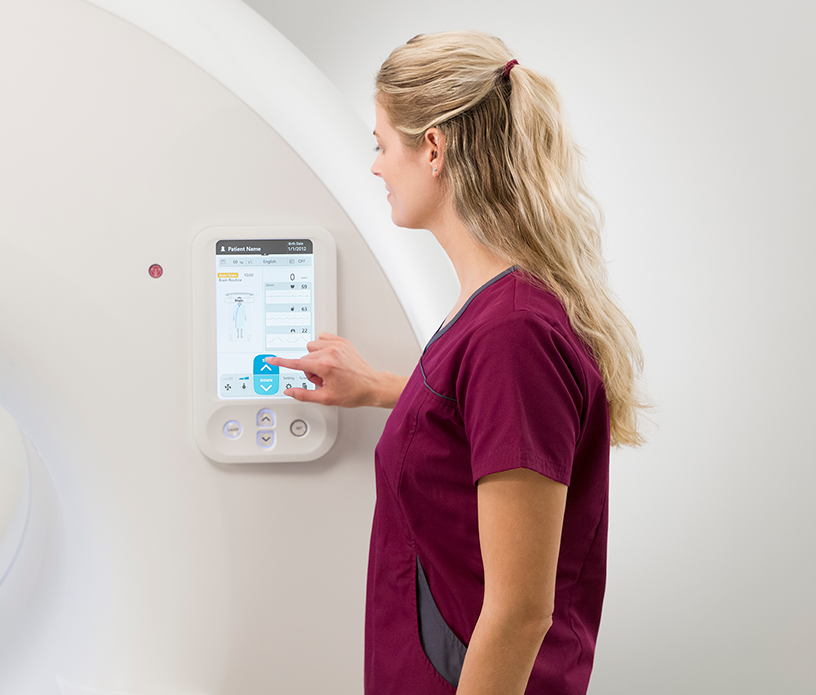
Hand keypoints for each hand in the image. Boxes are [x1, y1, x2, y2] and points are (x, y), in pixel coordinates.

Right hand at [264, 333, 406, 407]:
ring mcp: (337, 345)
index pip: (296, 363)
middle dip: (309, 370)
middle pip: (305, 358)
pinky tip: (330, 359)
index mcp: (324, 365)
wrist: (372, 386)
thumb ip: (303, 394)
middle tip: (322, 380)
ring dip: (315, 358)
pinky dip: (323, 348)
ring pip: (312, 348)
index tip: (271, 360)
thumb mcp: (326, 398)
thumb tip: (289, 392)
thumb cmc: (353, 393)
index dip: (281, 362)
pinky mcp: (343, 342)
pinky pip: (323, 339)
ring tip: (327, 370)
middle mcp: (330, 352)